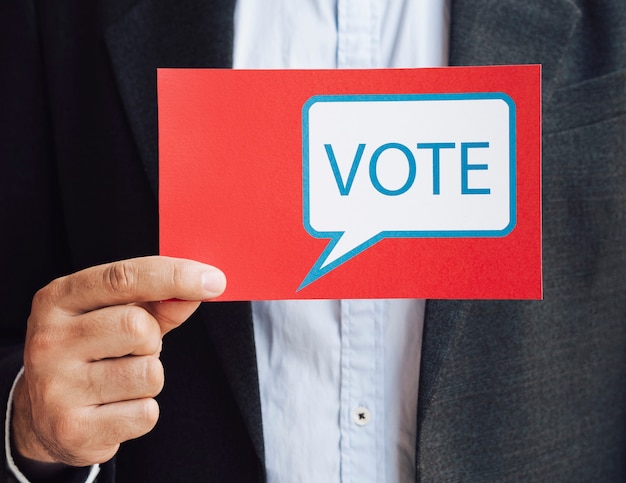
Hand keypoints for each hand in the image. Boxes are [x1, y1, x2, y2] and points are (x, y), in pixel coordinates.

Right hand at [11, 256, 225, 466]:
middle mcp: (48, 340)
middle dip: (152, 340)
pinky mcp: (73, 429)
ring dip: (150, 377)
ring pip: (149, 373)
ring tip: (120, 380)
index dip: (175, 276)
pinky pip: (146, 413)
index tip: (214, 280)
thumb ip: (159, 301)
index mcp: (58, 299)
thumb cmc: (91, 352)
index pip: (123, 278)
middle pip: (139, 327)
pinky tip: (115, 408)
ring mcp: (55, 387)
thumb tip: (204, 286)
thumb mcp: (114, 315)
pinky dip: (143, 410)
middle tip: (133, 350)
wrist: (44, 417)